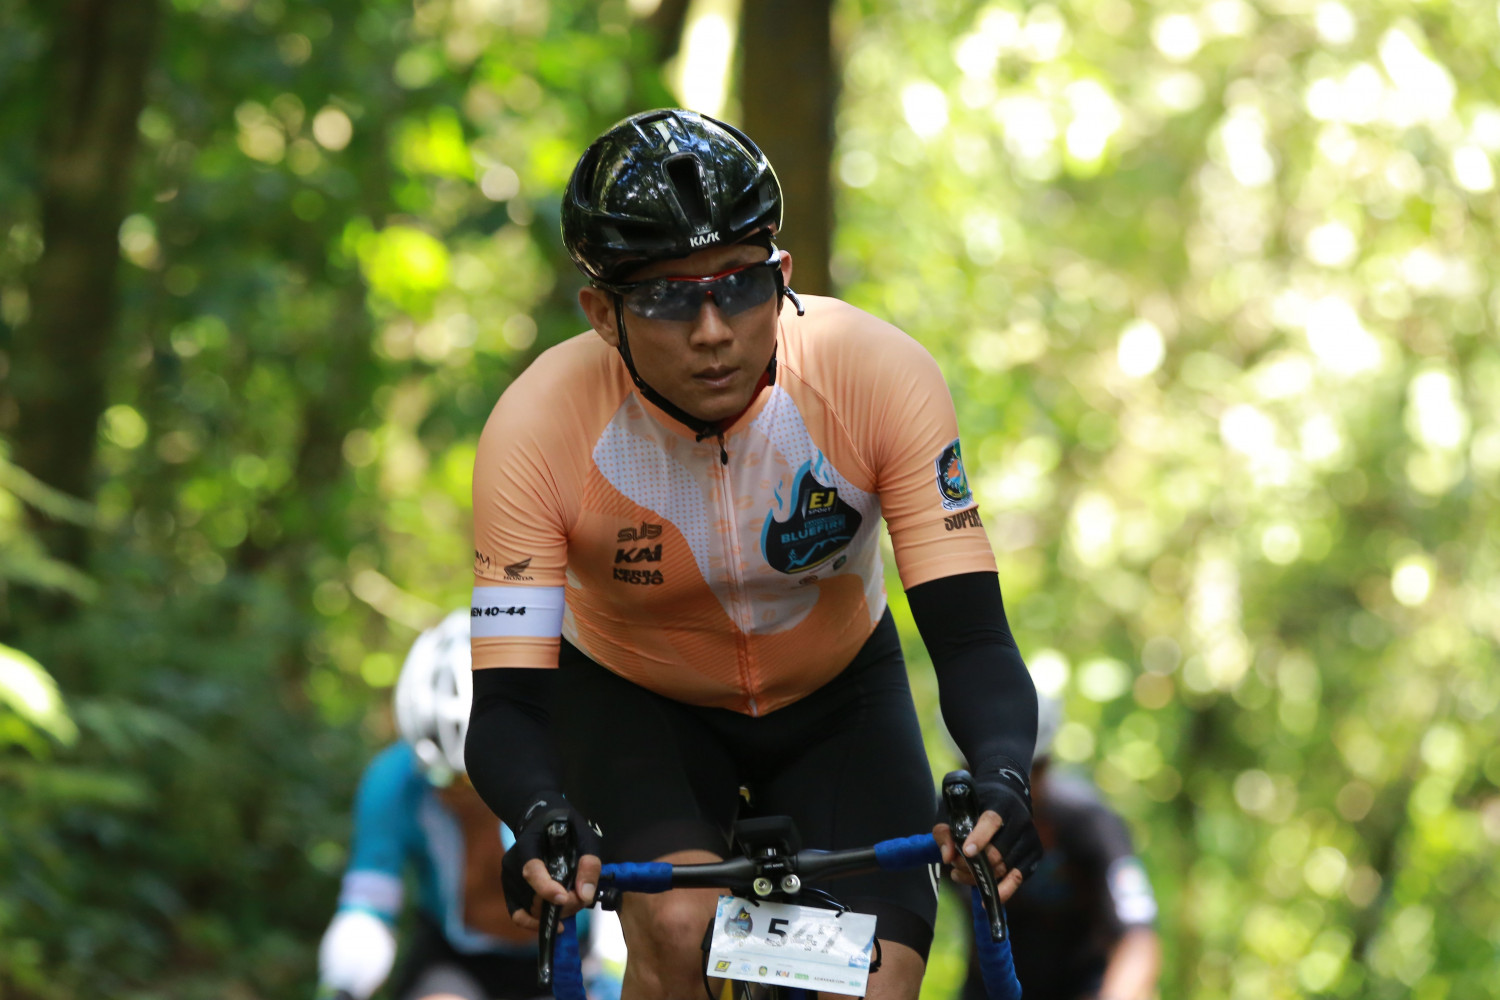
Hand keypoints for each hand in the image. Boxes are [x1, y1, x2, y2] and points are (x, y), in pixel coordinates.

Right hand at [500, 796, 603, 929]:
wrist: (542, 822)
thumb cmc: (565, 828)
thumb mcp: (584, 837)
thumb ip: (589, 862)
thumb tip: (585, 895)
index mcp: (527, 846)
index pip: (532, 871)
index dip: (547, 888)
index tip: (565, 897)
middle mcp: (512, 865)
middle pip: (534, 897)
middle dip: (563, 904)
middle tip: (583, 897)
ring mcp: (508, 881)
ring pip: (531, 910)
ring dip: (557, 913)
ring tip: (575, 901)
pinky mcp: (510, 893)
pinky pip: (518, 916)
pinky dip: (537, 924)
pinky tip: (559, 925)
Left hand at [934, 761, 1042, 894]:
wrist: (1007, 796)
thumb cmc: (977, 805)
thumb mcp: (956, 810)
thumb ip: (945, 831)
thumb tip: (947, 857)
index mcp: (1000, 804)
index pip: (991, 821)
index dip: (980, 837)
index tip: (966, 852)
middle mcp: (1020, 821)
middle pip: (997, 853)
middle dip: (972, 865)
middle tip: (954, 865)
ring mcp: (1030, 839)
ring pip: (1004, 868)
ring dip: (980, 878)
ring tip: (959, 873)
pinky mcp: (1034, 854)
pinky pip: (1018, 878)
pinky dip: (1002, 891)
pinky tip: (985, 899)